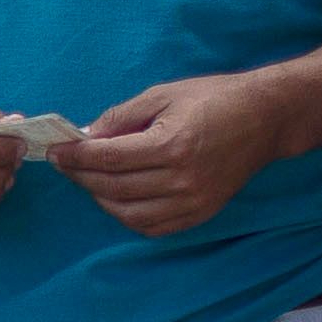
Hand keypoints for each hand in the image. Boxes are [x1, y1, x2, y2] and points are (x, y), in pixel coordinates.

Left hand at [63, 71, 293, 237]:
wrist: (266, 118)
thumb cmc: (214, 98)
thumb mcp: (163, 94)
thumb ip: (121, 117)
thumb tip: (86, 136)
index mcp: (171, 145)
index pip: (107, 158)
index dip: (75, 156)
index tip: (56, 151)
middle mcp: (181, 179)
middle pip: (112, 187)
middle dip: (81, 175)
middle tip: (66, 163)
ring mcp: (193, 201)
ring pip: (128, 213)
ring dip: (101, 198)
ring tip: (90, 179)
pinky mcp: (201, 213)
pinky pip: (152, 227)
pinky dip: (128, 216)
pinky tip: (118, 197)